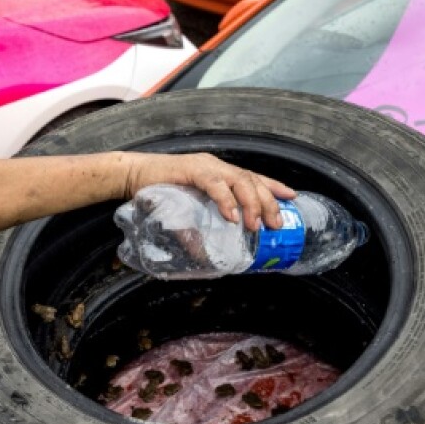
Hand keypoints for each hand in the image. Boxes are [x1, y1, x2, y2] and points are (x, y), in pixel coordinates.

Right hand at [123, 153, 294, 229]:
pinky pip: (215, 184)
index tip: (292, 198)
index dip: (273, 186)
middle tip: (275, 223)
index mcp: (218, 172)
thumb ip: (196, 231)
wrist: (132, 176)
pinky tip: (232, 216)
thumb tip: (206, 257)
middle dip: (267, 202)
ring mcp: (205, 166)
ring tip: (255, 224)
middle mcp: (216, 166)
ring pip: (239, 180)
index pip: (252, 177)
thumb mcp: (182, 212)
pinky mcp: (191, 169)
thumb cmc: (156, 191)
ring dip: (251, 202)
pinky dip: (226, 200)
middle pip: (252, 180)